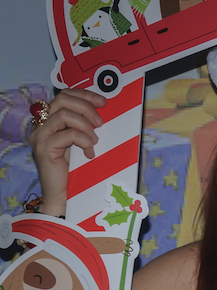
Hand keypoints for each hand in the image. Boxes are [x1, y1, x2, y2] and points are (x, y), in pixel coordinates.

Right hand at [29, 88, 106, 216]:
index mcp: (50, 121)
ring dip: (86, 126)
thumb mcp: (83, 142)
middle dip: (86, 107)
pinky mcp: (44, 148)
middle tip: (100, 122)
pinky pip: (67, 134)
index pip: (64, 96)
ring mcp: (41, 136)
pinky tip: (89, 153)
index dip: (84, 95)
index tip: (103, 102)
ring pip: (64, 115)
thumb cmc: (76, 170)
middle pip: (62, 100)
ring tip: (94, 141)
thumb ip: (86, 126)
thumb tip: (103, 112)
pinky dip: (84, 141)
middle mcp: (41, 126)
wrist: (65, 195)